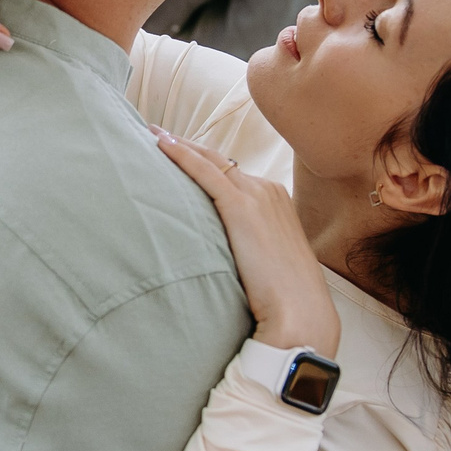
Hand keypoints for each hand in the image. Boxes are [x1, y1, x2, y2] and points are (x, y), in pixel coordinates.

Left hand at [152, 129, 339, 357]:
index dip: (204, 162)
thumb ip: (247, 247)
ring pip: (210, 161)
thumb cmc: (284, 301)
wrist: (299, 316)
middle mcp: (268, 191)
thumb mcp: (267, 263)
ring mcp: (257, 196)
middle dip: (189, 147)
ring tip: (151, 134)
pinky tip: (160, 144)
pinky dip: (181, 155)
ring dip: (180, 145)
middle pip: (220, 161)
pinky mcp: (242, 208)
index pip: (233, 174)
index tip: (179, 153)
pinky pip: (206, 172)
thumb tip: (223, 254)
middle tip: (156, 134)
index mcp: (276, 201)